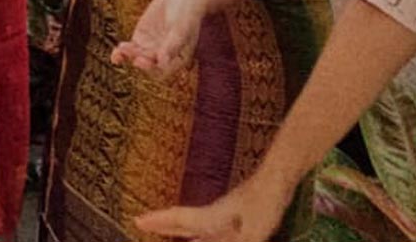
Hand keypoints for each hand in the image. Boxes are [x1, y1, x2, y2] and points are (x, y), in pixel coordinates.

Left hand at [111, 0, 205, 76]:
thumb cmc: (185, 15)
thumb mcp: (180, 30)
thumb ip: (171, 46)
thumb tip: (162, 62)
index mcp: (178, 59)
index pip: (163, 70)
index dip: (151, 68)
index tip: (141, 61)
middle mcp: (163, 57)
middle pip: (148, 64)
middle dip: (139, 60)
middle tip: (130, 53)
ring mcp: (151, 48)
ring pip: (137, 57)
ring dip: (129, 55)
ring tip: (122, 49)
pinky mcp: (140, 39)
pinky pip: (130, 49)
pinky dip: (122, 53)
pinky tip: (115, 55)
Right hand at [135, 170, 292, 241]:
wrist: (278, 179)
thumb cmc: (265, 202)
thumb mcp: (251, 231)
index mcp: (212, 217)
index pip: (180, 220)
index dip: (158, 222)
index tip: (136, 220)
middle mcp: (214, 214)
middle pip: (182, 220)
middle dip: (163, 223)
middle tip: (142, 222)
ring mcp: (225, 213)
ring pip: (195, 224)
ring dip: (179, 228)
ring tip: (169, 234)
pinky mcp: (238, 214)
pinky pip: (209, 226)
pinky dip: (199, 233)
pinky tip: (204, 237)